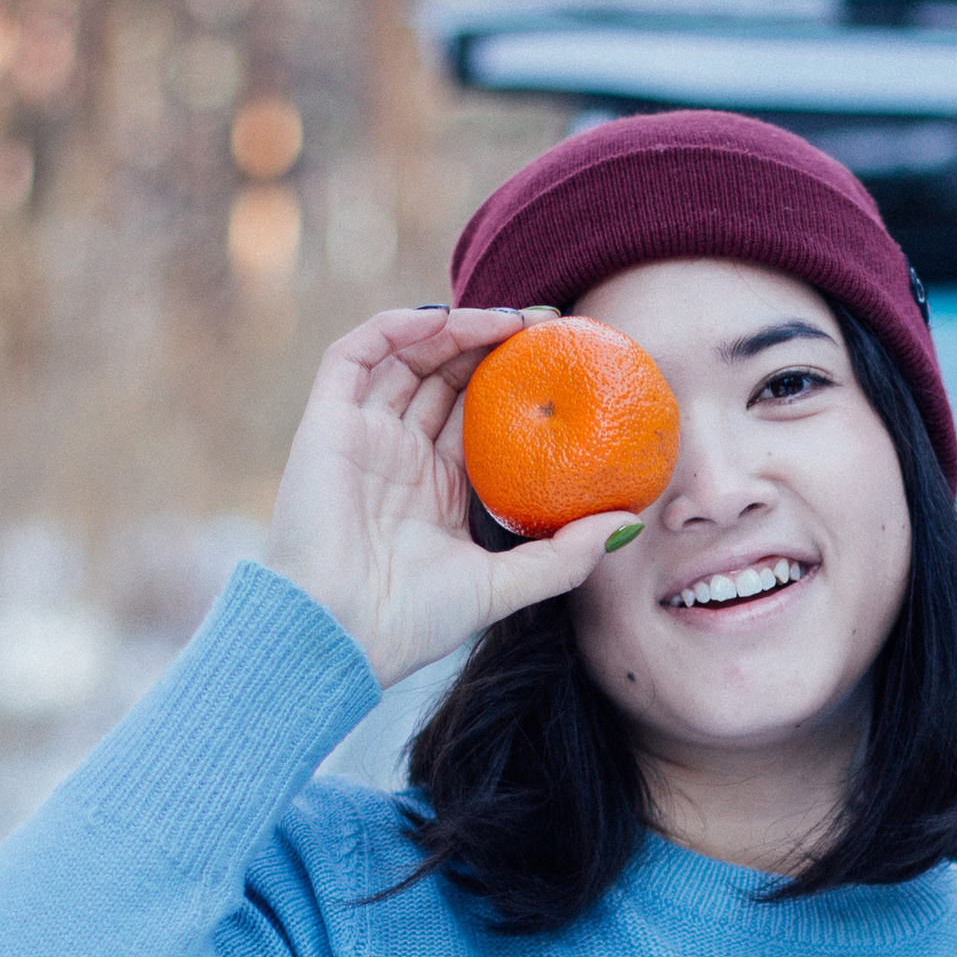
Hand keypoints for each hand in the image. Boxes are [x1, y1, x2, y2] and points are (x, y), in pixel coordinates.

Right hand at [265, 305, 638, 691]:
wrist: (336, 636)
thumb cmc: (412, 622)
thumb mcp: (504, 587)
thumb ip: (565, 557)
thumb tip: (630, 522)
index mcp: (435, 488)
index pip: (481, 416)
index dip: (519, 383)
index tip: (568, 360)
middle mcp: (397, 455)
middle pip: (446, 377)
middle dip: (494, 344)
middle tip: (549, 325)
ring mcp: (361, 436)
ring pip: (406, 357)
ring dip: (455, 328)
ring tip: (511, 320)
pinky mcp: (326, 424)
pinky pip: (354, 356)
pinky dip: (396, 328)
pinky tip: (445, 320)